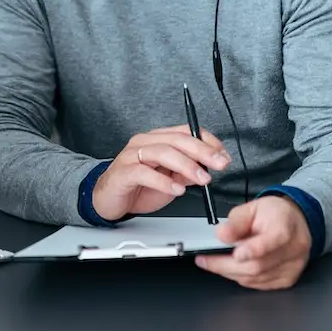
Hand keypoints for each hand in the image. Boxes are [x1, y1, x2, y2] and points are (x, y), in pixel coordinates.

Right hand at [91, 125, 230, 220]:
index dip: (207, 141)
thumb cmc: (138, 186)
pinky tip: (176, 190)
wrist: (108, 199)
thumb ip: (186, 172)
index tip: (223, 156)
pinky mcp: (124, 172)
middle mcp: (144, 142)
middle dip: (202, 151)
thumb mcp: (170, 180)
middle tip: (219, 164)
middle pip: (176, 139)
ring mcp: (132, 155)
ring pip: (162, 152)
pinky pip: (144, 172)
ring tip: (202, 179)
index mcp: (157, 139)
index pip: (186, 131)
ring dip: (186, 165)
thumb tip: (208, 169)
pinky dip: (163, 181)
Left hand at [195, 196, 311, 289]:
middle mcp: (293, 249)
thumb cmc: (273, 213)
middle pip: (259, 264)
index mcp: (285, 226)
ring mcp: (293, 267)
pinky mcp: (288, 279)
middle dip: (227, 265)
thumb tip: (222, 235)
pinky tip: (232, 269)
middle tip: (206, 260)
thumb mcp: (251, 207)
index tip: (236, 254)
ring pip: (258, 278)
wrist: (294, 222)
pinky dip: (243, 278)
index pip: (273, 240)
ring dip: (231, 273)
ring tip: (214, 263)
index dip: (253, 249)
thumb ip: (236, 222)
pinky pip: (261, 284)